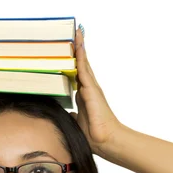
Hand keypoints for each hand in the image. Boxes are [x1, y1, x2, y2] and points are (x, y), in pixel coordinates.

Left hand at [70, 27, 123, 155]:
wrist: (106, 141)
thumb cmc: (94, 135)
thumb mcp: (76, 122)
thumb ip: (71, 115)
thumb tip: (66, 114)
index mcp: (84, 95)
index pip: (77, 74)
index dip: (73, 61)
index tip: (69, 48)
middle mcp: (88, 88)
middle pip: (81, 64)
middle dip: (77, 48)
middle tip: (73, 32)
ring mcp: (91, 88)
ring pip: (83, 62)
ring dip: (80, 46)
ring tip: (76, 31)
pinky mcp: (91, 90)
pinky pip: (84, 69)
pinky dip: (80, 56)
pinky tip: (78, 44)